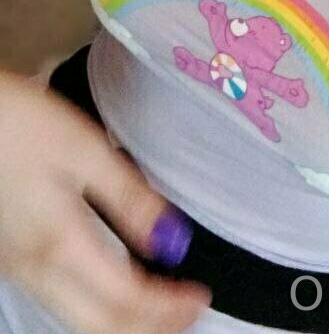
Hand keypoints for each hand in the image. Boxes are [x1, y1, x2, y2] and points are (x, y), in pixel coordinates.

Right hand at [0, 68, 212, 332]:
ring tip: (162, 307)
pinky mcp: (8, 260)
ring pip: (77, 319)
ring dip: (126, 322)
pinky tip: (114, 291)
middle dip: (151, 327)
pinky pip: (58, 302)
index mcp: (60, 242)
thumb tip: (172, 239)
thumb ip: (128, 196)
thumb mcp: (84, 148)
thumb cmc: (19, 124)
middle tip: (189, 314)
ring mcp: (16, 270)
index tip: (200, 297)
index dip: (168, 308)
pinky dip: (97, 309)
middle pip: (100, 325)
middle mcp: (35, 270)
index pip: (125, 299)